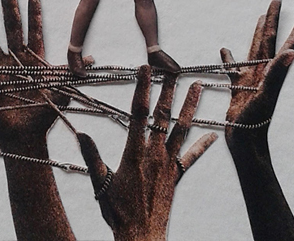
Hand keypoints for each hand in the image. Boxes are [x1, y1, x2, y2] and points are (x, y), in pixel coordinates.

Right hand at [0, 0, 75, 240]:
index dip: (34, 14)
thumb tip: (91, 62)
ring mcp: (2, 67)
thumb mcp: (62, 91)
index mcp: (35, 60)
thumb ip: (73, 74)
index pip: (35, 31)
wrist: (27, 136)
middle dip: (9, 8)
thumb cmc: (45, 114)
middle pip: (12, 28)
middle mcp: (17, 59)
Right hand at [77, 67, 216, 240]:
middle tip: (174, 70)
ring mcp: (169, 165)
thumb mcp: (101, 183)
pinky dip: (202, 146)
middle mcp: (155, 154)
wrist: (143, 237)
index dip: (142, 89)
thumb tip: (80, 133)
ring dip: (189, 107)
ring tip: (198, 87)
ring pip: (181, 130)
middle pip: (162, 116)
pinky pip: (191, 158)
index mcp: (135, 153)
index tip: (144, 69)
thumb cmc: (118, 213)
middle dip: (167, 91)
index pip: (139, 113)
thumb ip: (92, 156)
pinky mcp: (176, 176)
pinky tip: (213, 136)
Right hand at [220, 0, 293, 150]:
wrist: (245, 142)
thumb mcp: (266, 96)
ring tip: (260, 18)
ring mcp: (251, 78)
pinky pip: (234, 68)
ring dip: (258, 33)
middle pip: (270, 39)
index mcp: (272, 70)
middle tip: (277, 0)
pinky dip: (229, 58)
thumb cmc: (255, 122)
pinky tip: (225, 50)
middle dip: (274, 20)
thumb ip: (277, 73)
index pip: (287, 43)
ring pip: (255, 49)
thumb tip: (292, 52)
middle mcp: (264, 71)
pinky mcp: (239, 86)